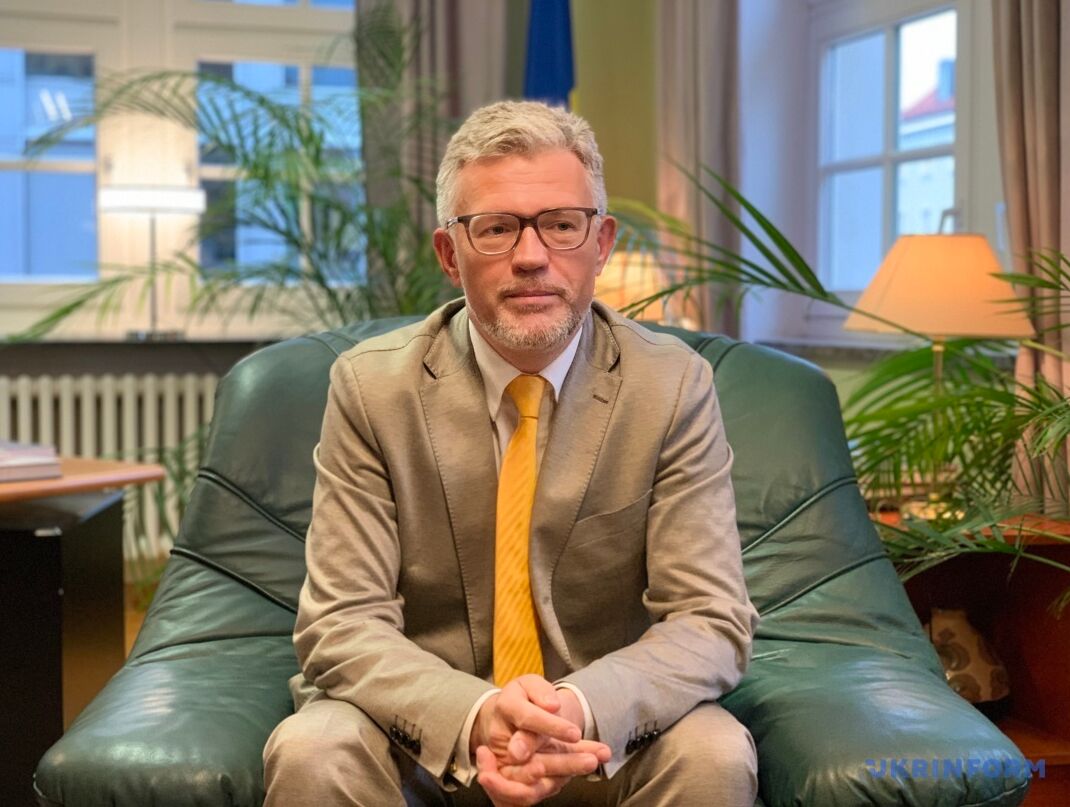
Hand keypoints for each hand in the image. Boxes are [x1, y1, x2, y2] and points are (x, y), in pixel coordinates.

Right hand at [472, 676, 609, 804]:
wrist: (501, 721)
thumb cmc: (521, 701)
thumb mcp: (530, 685)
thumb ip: (541, 691)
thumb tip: (552, 706)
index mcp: (506, 708)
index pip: (527, 718)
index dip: (551, 726)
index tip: (575, 733)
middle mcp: (500, 739)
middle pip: (530, 758)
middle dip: (562, 763)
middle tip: (590, 760)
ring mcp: (502, 763)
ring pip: (529, 782)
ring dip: (561, 776)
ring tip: (588, 764)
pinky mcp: (507, 782)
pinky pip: (527, 793)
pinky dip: (552, 784)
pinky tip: (572, 775)